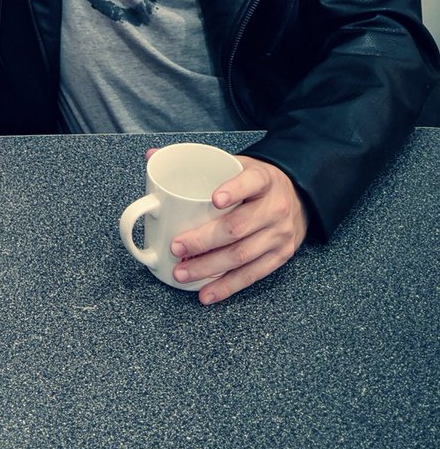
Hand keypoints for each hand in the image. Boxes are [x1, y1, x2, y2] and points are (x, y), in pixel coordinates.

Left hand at [163, 153, 307, 305]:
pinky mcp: (280, 256)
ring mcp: (279, 234)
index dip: (234, 190)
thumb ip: (197, 161)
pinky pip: (252, 275)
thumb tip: (151, 155)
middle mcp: (274, 207)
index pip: (251, 182)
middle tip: (176, 246)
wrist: (297, 197)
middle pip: (238, 227)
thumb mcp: (236, 163)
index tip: (214, 199)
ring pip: (242, 255)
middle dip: (204, 240)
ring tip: (182, 272)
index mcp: (263, 179)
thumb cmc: (254, 182)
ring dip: (209, 267)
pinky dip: (226, 286)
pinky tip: (206, 293)